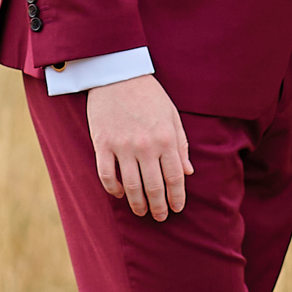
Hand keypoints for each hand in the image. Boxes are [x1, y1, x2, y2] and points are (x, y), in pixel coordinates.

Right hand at [87, 72, 191, 220]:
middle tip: (160, 217)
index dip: (177, 197)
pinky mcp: (102, 144)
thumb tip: (188, 172)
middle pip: (154, 187)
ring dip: (137, 203)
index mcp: (166, 138)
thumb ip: (181, 145)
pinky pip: (106, 175)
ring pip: (131, 186)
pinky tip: (119, 194)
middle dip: (159, 206)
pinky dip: (113, 189)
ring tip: (141, 212)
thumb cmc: (149, 94)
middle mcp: (146, 146)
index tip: (177, 208)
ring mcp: (122, 146)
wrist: (117, 74)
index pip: (175, 177)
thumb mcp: (172, 115)